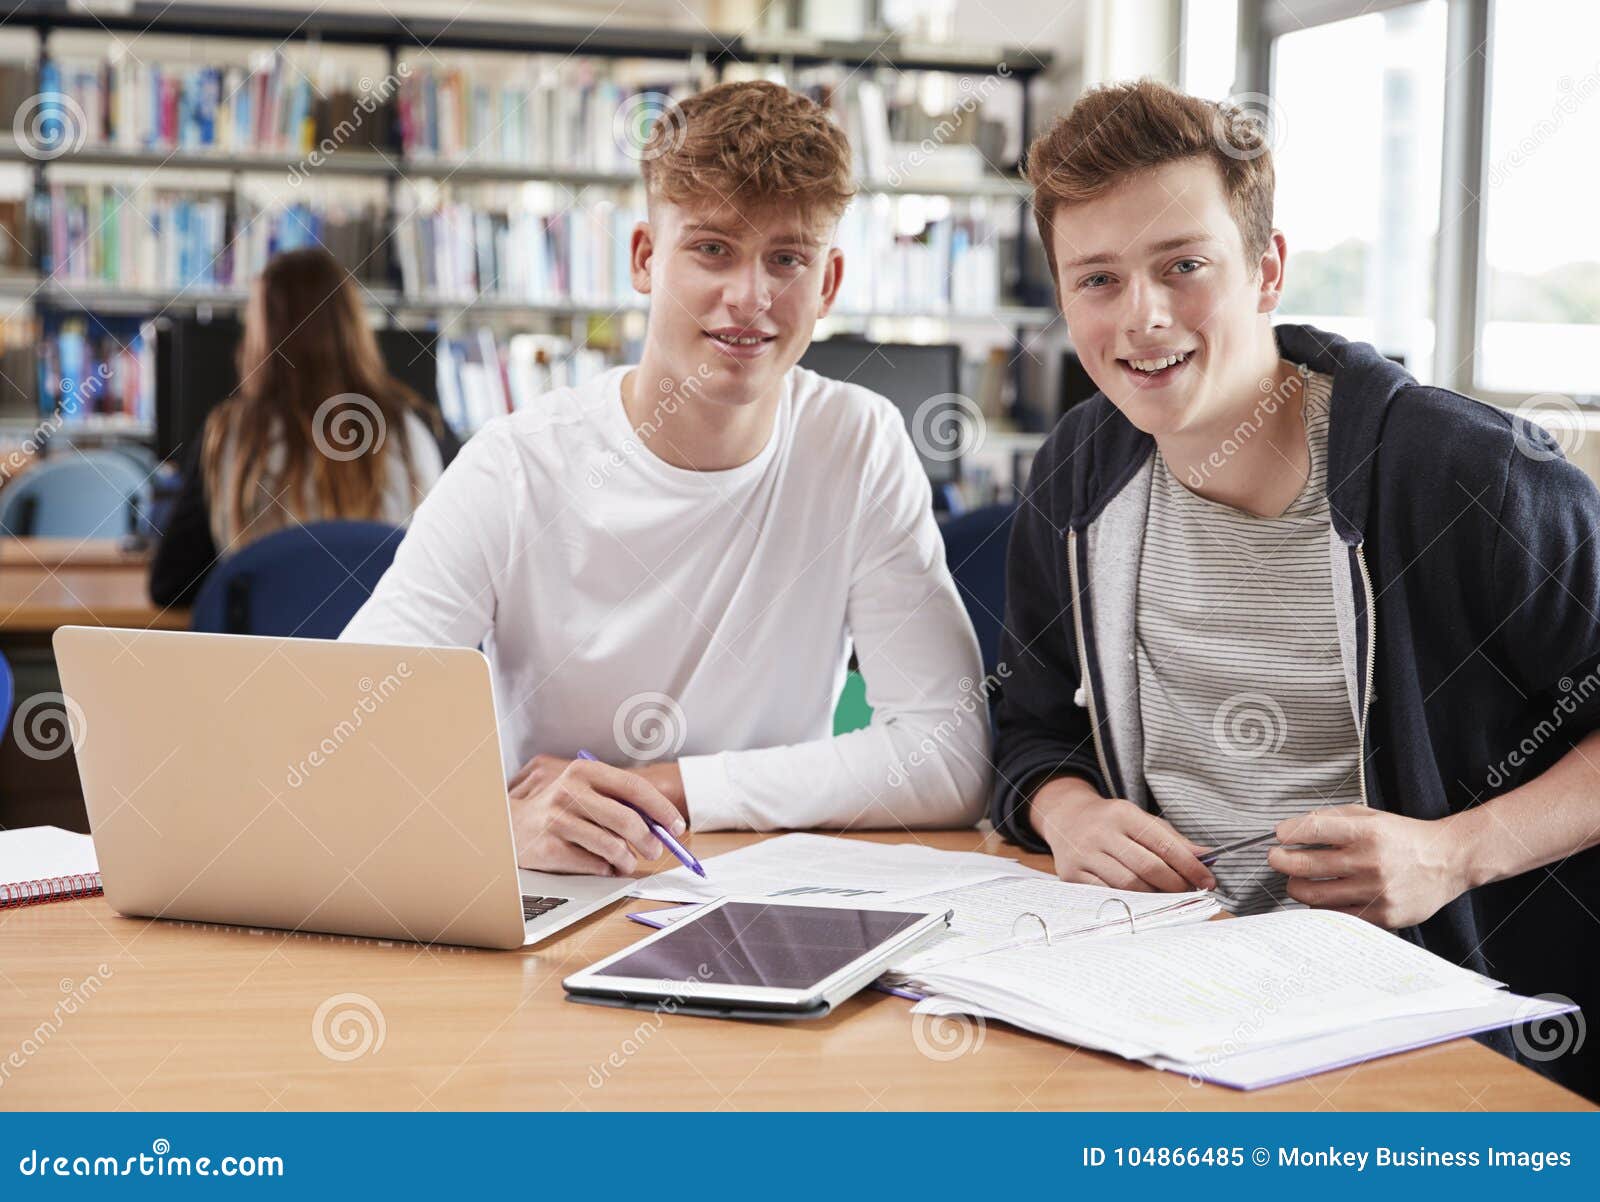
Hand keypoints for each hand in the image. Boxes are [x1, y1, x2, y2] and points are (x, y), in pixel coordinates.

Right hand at [508, 753, 686, 875]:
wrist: (509, 824)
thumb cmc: (559, 808)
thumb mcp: (585, 791)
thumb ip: (618, 801)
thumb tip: (661, 825)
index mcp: (584, 771)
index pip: (634, 788)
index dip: (661, 809)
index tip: (677, 826)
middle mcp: (570, 791)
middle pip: (628, 821)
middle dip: (650, 841)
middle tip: (655, 850)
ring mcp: (558, 820)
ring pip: (613, 847)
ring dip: (627, 860)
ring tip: (626, 861)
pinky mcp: (549, 847)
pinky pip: (594, 865)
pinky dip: (606, 869)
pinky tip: (603, 866)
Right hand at [1029, 776, 1215, 891]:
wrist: (1066, 818)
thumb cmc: (1112, 822)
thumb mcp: (1141, 821)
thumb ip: (1173, 839)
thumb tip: (1207, 858)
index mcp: (1123, 813)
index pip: (1164, 844)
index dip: (1190, 867)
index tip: (1209, 882)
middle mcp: (1101, 832)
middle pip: (1148, 867)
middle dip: (1175, 885)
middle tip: (1190, 893)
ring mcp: (1084, 854)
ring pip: (1128, 885)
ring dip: (1155, 897)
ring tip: (1168, 898)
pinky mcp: (1072, 874)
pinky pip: (1107, 895)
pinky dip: (1128, 902)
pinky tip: (1141, 902)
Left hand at [1269, 804, 1470, 928]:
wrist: (1448, 860)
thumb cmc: (1403, 837)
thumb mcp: (1369, 816)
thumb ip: (1331, 819)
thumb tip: (1291, 830)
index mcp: (1367, 831)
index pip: (1313, 829)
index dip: (1288, 833)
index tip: (1278, 836)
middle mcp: (1371, 861)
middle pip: (1305, 866)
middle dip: (1281, 862)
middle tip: (1275, 858)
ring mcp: (1376, 891)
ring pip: (1315, 895)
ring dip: (1295, 887)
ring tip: (1295, 880)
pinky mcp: (1383, 915)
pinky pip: (1335, 916)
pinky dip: (1320, 907)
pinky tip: (1319, 898)